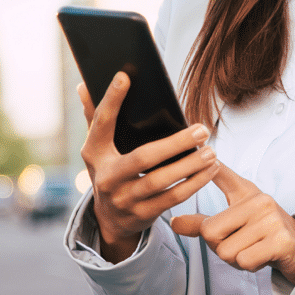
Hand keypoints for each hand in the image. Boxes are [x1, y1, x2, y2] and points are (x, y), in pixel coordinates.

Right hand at [78, 72, 220, 262]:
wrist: (110, 219)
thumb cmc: (111, 169)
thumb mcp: (98, 147)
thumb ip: (94, 116)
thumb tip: (83, 85)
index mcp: (94, 153)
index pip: (101, 122)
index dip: (111, 100)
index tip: (125, 76)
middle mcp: (106, 177)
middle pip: (143, 158)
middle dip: (176, 143)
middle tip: (202, 130)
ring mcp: (123, 198)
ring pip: (161, 181)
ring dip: (190, 166)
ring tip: (211, 151)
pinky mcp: (142, 214)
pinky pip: (172, 199)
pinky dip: (194, 184)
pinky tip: (211, 170)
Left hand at [170, 163, 294, 284]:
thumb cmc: (261, 233)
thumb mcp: (233, 222)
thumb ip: (203, 223)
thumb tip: (174, 222)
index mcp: (245, 192)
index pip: (223, 174)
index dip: (209, 164)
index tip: (200, 146)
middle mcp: (259, 201)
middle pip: (211, 232)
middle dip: (219, 246)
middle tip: (240, 242)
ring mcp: (271, 220)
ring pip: (227, 251)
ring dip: (236, 259)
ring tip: (252, 248)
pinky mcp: (280, 241)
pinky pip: (244, 260)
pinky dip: (248, 265)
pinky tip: (262, 256)